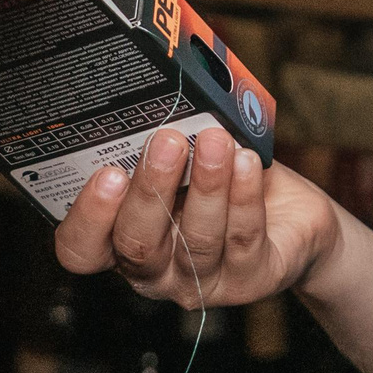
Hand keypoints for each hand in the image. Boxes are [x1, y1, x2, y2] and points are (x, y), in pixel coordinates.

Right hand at [56, 125, 341, 309]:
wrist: (290, 216)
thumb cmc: (223, 177)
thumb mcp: (185, 158)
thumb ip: (163, 140)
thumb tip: (157, 91)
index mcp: (121, 239)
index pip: (82, 248)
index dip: (88, 218)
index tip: (107, 172)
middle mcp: (154, 269)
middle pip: (137, 244)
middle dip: (151, 189)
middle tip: (166, 140)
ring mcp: (201, 280)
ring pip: (197, 241)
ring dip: (206, 185)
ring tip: (215, 141)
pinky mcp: (249, 280)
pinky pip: (243, 238)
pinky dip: (244, 195)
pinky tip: (246, 161)